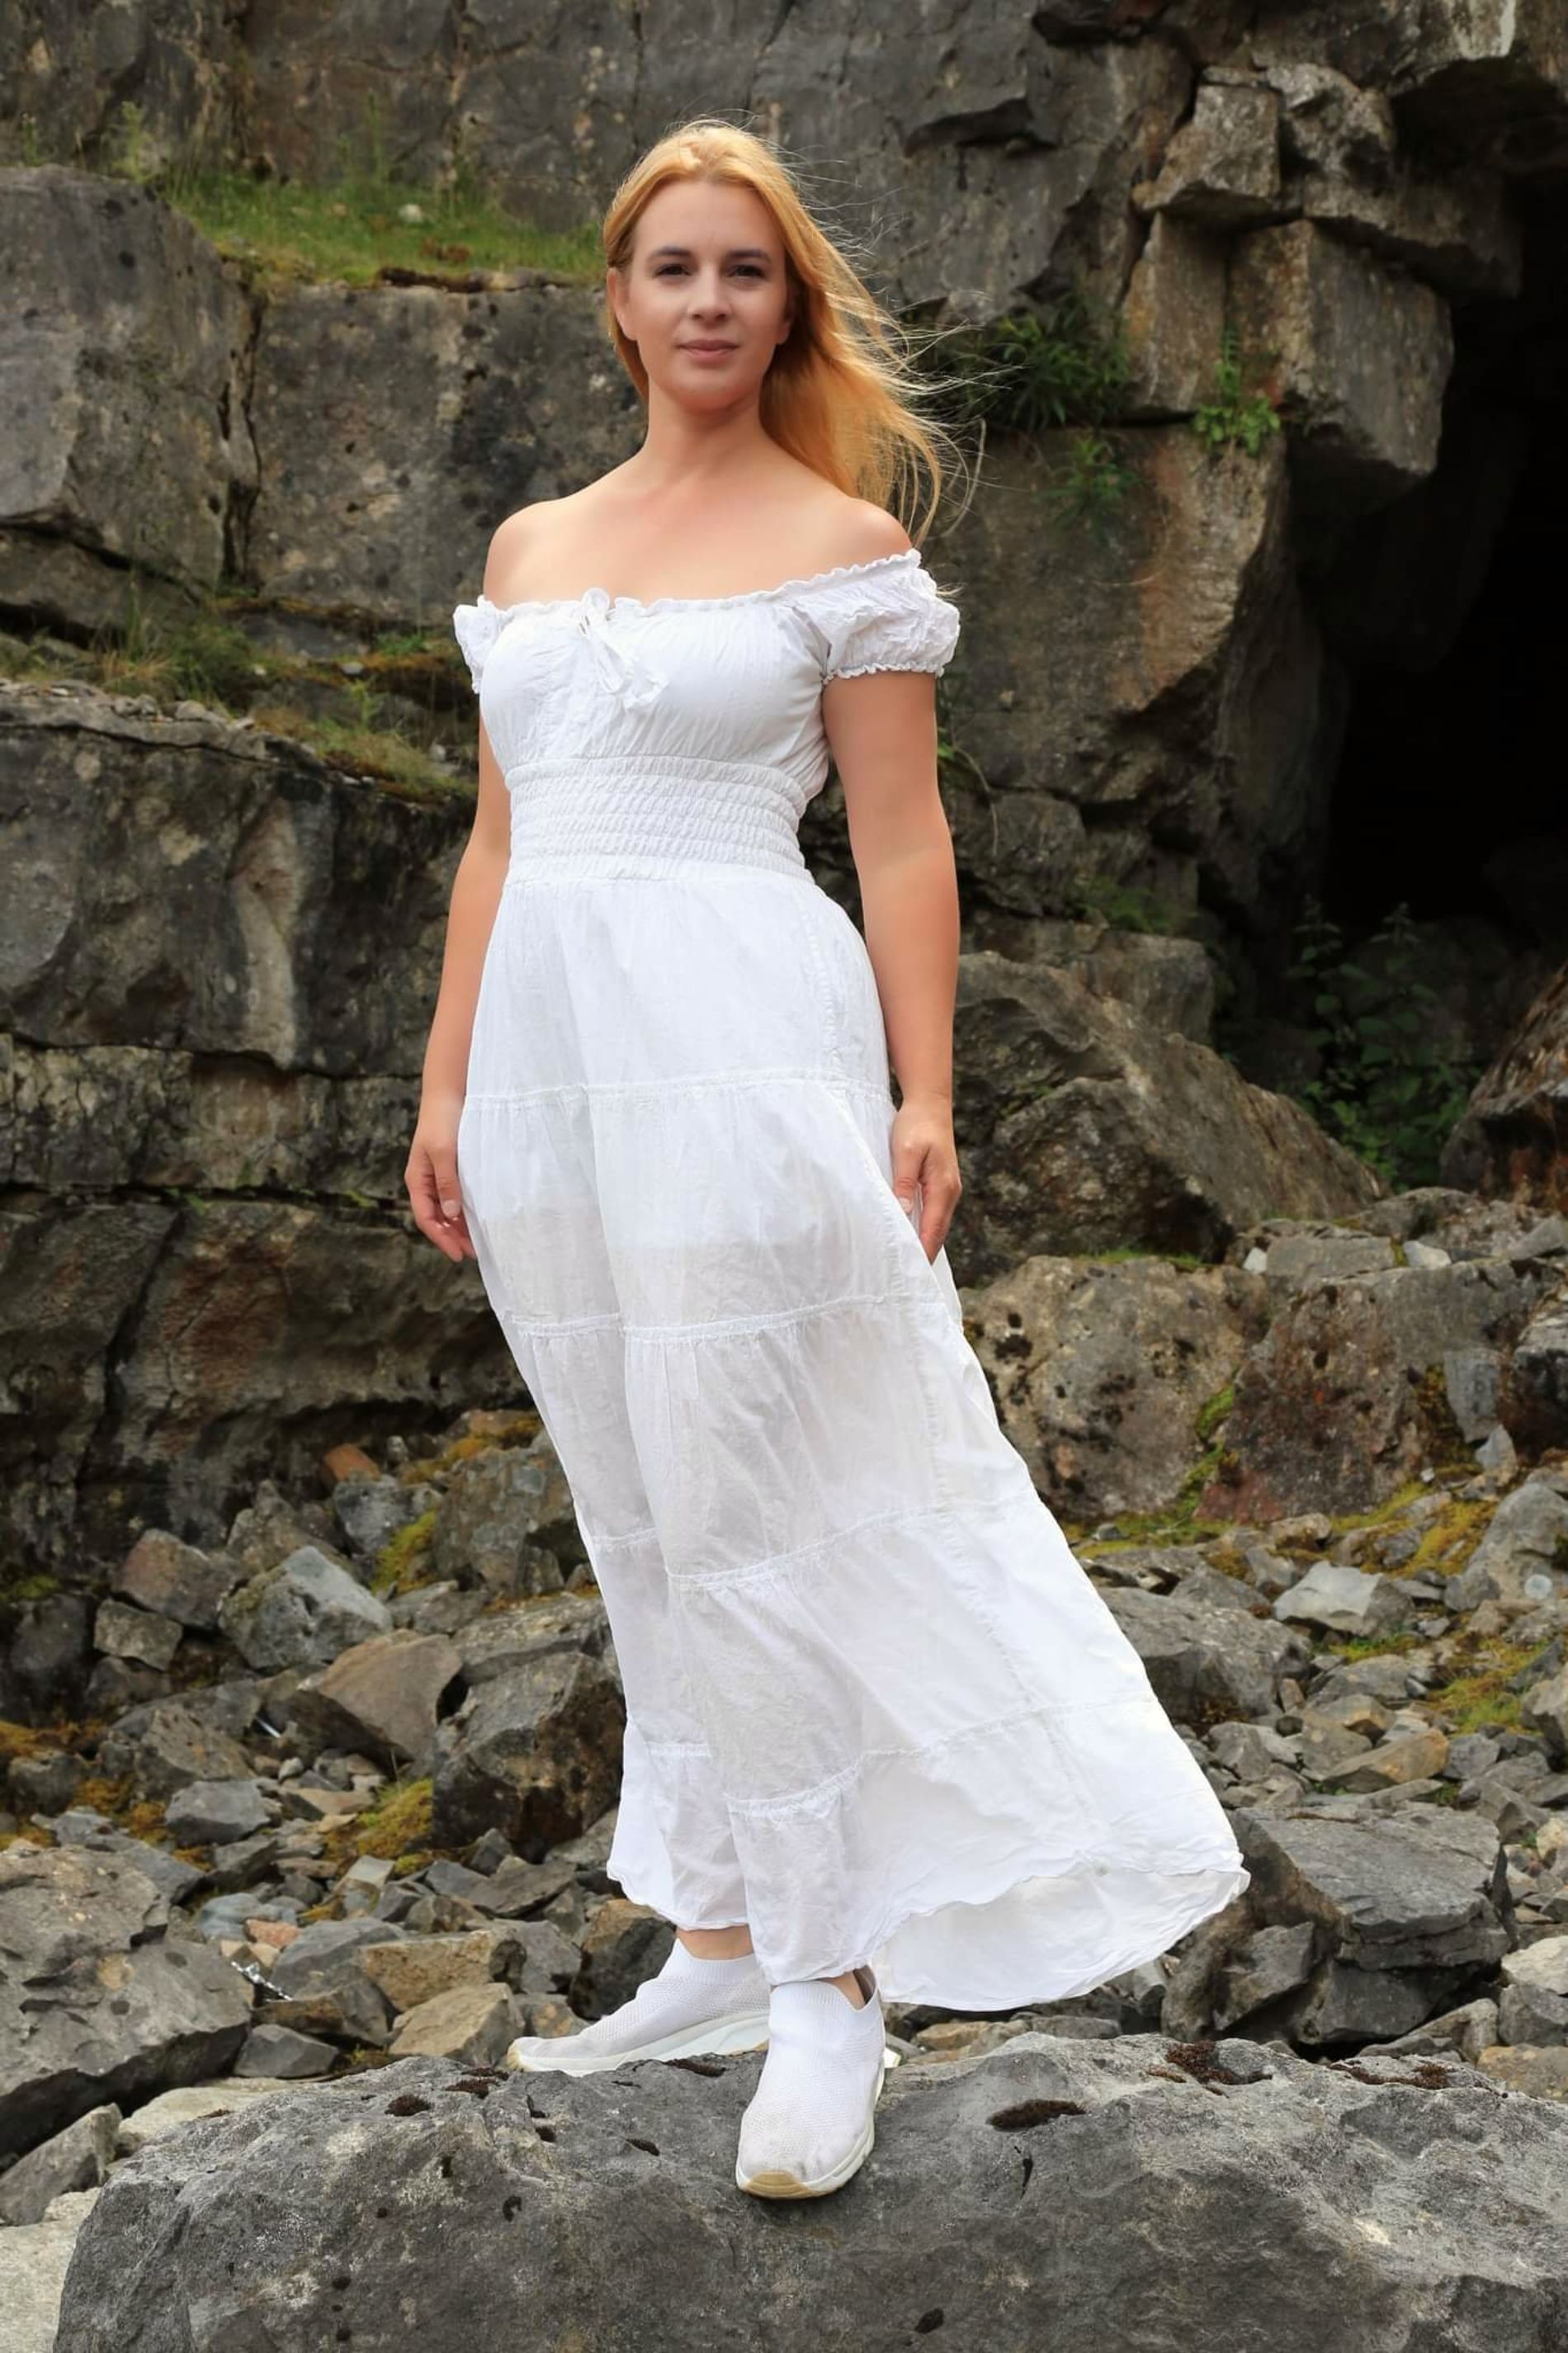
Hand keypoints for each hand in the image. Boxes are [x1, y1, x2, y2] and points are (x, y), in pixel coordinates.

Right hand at [406, 1099, 475, 1261]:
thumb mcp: (444, 1152)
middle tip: (474, 1253)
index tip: (458, 1254)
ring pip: (447, 1210)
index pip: (426, 1218)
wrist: (449, 1093)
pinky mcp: (452, 1169)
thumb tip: (451, 1213)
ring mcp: (438, 1176)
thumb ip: (447, 1183)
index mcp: (417, 1180)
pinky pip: (456, 1197)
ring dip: (460, 1227)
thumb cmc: (443, 1121)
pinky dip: (465, 1211)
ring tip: (478, 1242)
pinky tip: (479, 1219)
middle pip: (437, 1218)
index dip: (441, 1239)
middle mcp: (426, 1182)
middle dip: (453, 1237)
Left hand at [888, 1094, 960, 1261]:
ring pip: (935, 1225)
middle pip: (937, 1233)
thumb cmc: (916, 1126)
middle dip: (923, 1255)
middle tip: (905, 1280)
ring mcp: (946, 1190)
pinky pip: (932, 1214)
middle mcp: (949, 1193)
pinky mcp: (939, 1185)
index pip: (932, 1231)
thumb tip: (904, 1214)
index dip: (922, 1253)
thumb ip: (904, 1184)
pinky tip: (908, 1236)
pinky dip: (922, 1228)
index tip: (911, 1275)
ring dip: (922, 1243)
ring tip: (905, 1264)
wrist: (929, 1104)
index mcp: (943, 1188)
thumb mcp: (905, 1153)